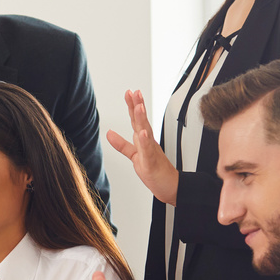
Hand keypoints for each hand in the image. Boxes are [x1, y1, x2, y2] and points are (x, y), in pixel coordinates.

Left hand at [106, 90, 179, 205]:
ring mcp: (151, 151)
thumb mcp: (135, 155)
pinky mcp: (152, 163)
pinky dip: (145, 141)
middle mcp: (148, 142)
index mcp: (144, 140)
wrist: (170, 187)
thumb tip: (109, 133)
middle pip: (142, 121)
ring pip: (146, 132)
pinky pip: (148, 151)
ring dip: (142, 119)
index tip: (130, 92)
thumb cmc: (155, 170)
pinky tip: (142, 133)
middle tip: (135, 92)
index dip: (132, 106)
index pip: (136, 120)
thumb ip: (122, 144)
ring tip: (138, 106)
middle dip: (138, 105)